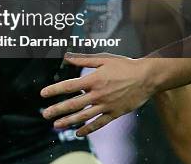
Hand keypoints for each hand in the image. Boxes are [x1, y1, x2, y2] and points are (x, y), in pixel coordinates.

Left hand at [40, 52, 155, 135]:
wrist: (147, 77)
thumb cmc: (124, 66)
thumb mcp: (103, 59)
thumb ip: (83, 60)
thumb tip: (66, 57)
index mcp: (93, 80)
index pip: (69, 86)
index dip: (54, 90)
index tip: (43, 94)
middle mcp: (97, 94)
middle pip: (73, 104)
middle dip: (57, 109)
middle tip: (44, 114)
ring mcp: (106, 105)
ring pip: (83, 116)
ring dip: (68, 121)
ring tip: (56, 125)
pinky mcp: (115, 113)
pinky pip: (99, 123)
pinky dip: (88, 129)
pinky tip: (78, 133)